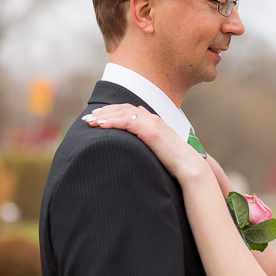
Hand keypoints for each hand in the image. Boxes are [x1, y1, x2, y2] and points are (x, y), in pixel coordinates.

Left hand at [82, 104, 205, 178]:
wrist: (188, 166)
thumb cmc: (174, 162)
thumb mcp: (157, 149)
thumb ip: (147, 142)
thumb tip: (134, 145)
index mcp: (153, 121)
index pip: (128, 110)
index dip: (111, 112)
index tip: (96, 118)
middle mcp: (152, 118)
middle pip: (122, 109)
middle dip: (103, 112)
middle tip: (87, 118)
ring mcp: (152, 122)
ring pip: (123, 113)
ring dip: (104, 116)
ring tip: (89, 121)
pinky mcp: (151, 130)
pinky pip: (127, 121)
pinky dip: (112, 121)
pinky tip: (101, 125)